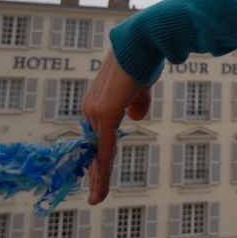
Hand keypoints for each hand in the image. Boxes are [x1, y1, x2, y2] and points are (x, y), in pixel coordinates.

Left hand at [81, 49, 150, 204]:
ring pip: (99, 152)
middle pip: (94, 147)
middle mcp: (92, 108)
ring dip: (99, 177)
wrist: (144, 40)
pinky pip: (105, 149)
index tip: (97, 176)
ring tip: (97, 197)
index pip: (97, 135)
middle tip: (95, 195)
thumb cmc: (144, 58)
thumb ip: (137, 103)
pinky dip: (103, 170)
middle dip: (95, 173)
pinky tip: (101, 187)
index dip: (99, 157)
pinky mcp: (104, 114)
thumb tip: (136, 119)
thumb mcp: (141, 86)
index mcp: (99, 101)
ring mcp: (96, 112)